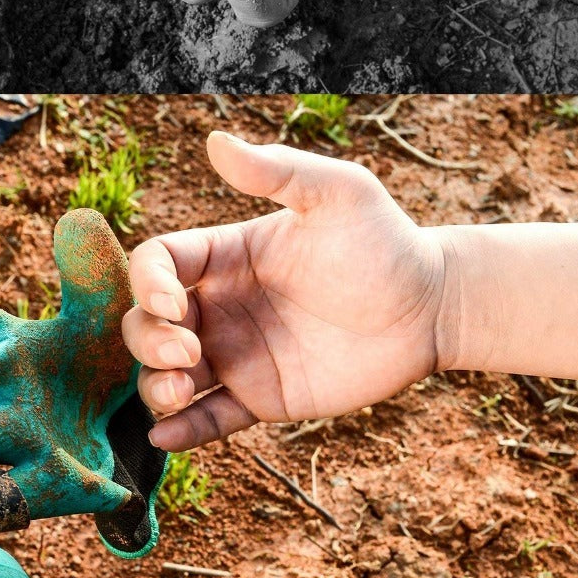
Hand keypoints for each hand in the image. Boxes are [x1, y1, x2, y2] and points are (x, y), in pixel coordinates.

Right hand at [122, 132, 445, 450]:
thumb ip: (277, 170)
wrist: (431, 307)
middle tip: (189, 352)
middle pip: (147, 322)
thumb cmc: (383, 241)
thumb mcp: (335, 194)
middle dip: (149, 340)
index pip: (157, 262)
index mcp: (224, 254)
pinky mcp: (262, 397)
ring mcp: (238, 353)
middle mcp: (220, 303)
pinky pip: (211, 418)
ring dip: (155, 386)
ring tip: (179, 393)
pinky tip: (168, 437)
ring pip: (167, 374)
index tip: (172, 303)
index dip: (146, 282)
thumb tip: (215, 140)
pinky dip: (182, 431)